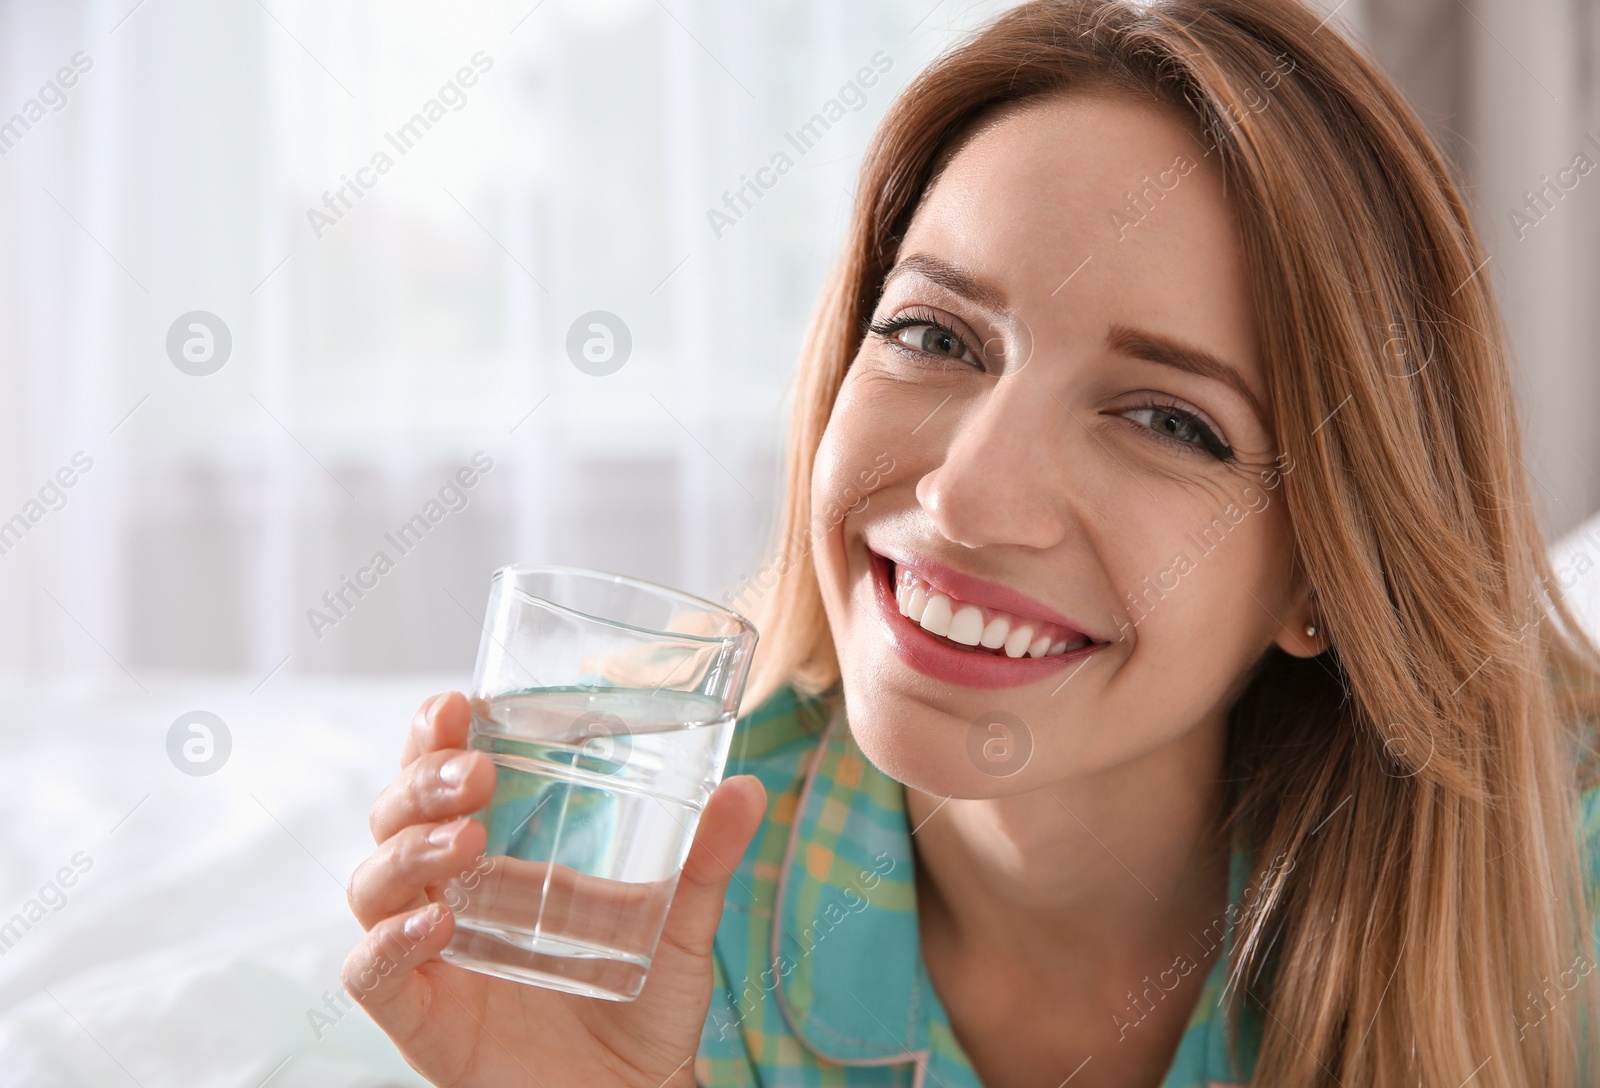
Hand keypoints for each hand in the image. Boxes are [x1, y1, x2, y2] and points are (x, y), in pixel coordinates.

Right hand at [345, 691, 766, 1086]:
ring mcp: (429, 957)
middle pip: (392, 820)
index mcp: (495, 861)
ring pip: (371, 886)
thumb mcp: (681, 920)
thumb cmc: (645, 1005)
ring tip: (468, 838)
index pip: (437, 781)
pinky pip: (371, 975)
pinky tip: (436, 923)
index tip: (455, 702)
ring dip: (408, 851)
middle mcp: (448, 898)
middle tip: (473, 770)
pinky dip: (390, 943)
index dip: (431, 738)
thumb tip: (748, 788)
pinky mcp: (422, 1020)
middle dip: (419, 782)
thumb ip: (708, 857)